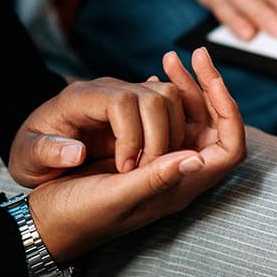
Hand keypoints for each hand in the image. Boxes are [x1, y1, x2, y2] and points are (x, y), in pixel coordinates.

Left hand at [9, 76, 185, 184]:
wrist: (39, 148)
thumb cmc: (31, 154)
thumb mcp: (27, 158)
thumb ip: (46, 153)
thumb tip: (76, 152)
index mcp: (79, 98)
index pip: (122, 101)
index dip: (131, 136)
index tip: (123, 169)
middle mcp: (107, 89)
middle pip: (154, 96)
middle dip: (158, 138)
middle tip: (143, 172)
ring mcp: (125, 94)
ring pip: (168, 98)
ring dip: (171, 135)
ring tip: (151, 167)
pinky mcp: (138, 106)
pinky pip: (170, 107)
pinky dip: (174, 131)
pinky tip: (159, 158)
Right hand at [26, 48, 245, 263]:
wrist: (46, 221)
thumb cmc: (77, 215)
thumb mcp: (115, 198)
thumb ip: (155, 180)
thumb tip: (197, 158)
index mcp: (179, 188)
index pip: (229, 149)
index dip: (228, 112)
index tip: (212, 79)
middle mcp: (176, 173)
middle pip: (213, 126)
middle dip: (207, 89)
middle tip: (196, 55)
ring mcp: (160, 161)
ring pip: (188, 118)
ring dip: (185, 88)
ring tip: (169, 59)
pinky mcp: (142, 151)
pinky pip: (165, 119)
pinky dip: (163, 95)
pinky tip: (154, 75)